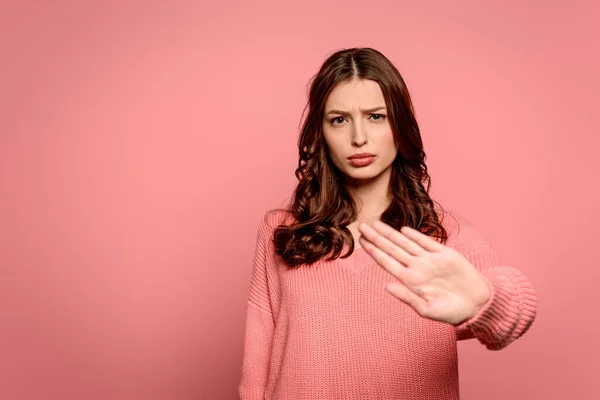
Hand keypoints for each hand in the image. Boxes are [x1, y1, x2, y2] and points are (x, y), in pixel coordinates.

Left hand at [358, 220, 490, 324]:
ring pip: (406, 243)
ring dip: (391, 233)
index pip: (387, 262)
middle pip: (392, 249)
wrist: (477, 305)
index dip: (374, 251)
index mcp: (410, 280)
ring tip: (376, 224)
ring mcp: (430, 260)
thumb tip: (386, 286)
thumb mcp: (426, 309)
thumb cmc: (451, 312)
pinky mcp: (445, 254)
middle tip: (361, 226)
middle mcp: (417, 267)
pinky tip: (403, 230)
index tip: (361, 242)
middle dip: (377, 238)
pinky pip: (427, 242)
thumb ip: (406, 297)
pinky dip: (416, 235)